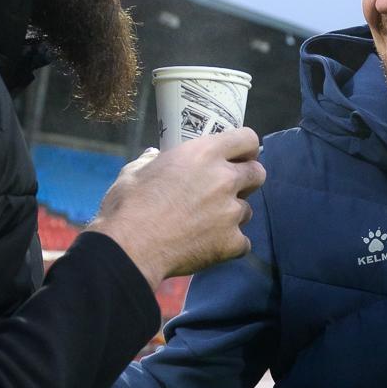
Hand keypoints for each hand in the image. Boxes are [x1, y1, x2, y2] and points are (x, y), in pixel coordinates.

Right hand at [89, 128, 264, 286]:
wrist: (130, 248)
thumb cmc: (128, 206)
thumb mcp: (136, 171)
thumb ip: (152, 160)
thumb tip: (153, 155)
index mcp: (204, 153)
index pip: (247, 139)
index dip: (245, 148)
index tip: (238, 156)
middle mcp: (224, 179)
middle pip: (258, 173)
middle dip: (246, 180)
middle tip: (226, 190)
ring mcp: (231, 212)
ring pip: (247, 210)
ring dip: (232, 215)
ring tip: (206, 223)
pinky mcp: (231, 242)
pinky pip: (242, 243)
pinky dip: (229, 245)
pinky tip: (209, 246)